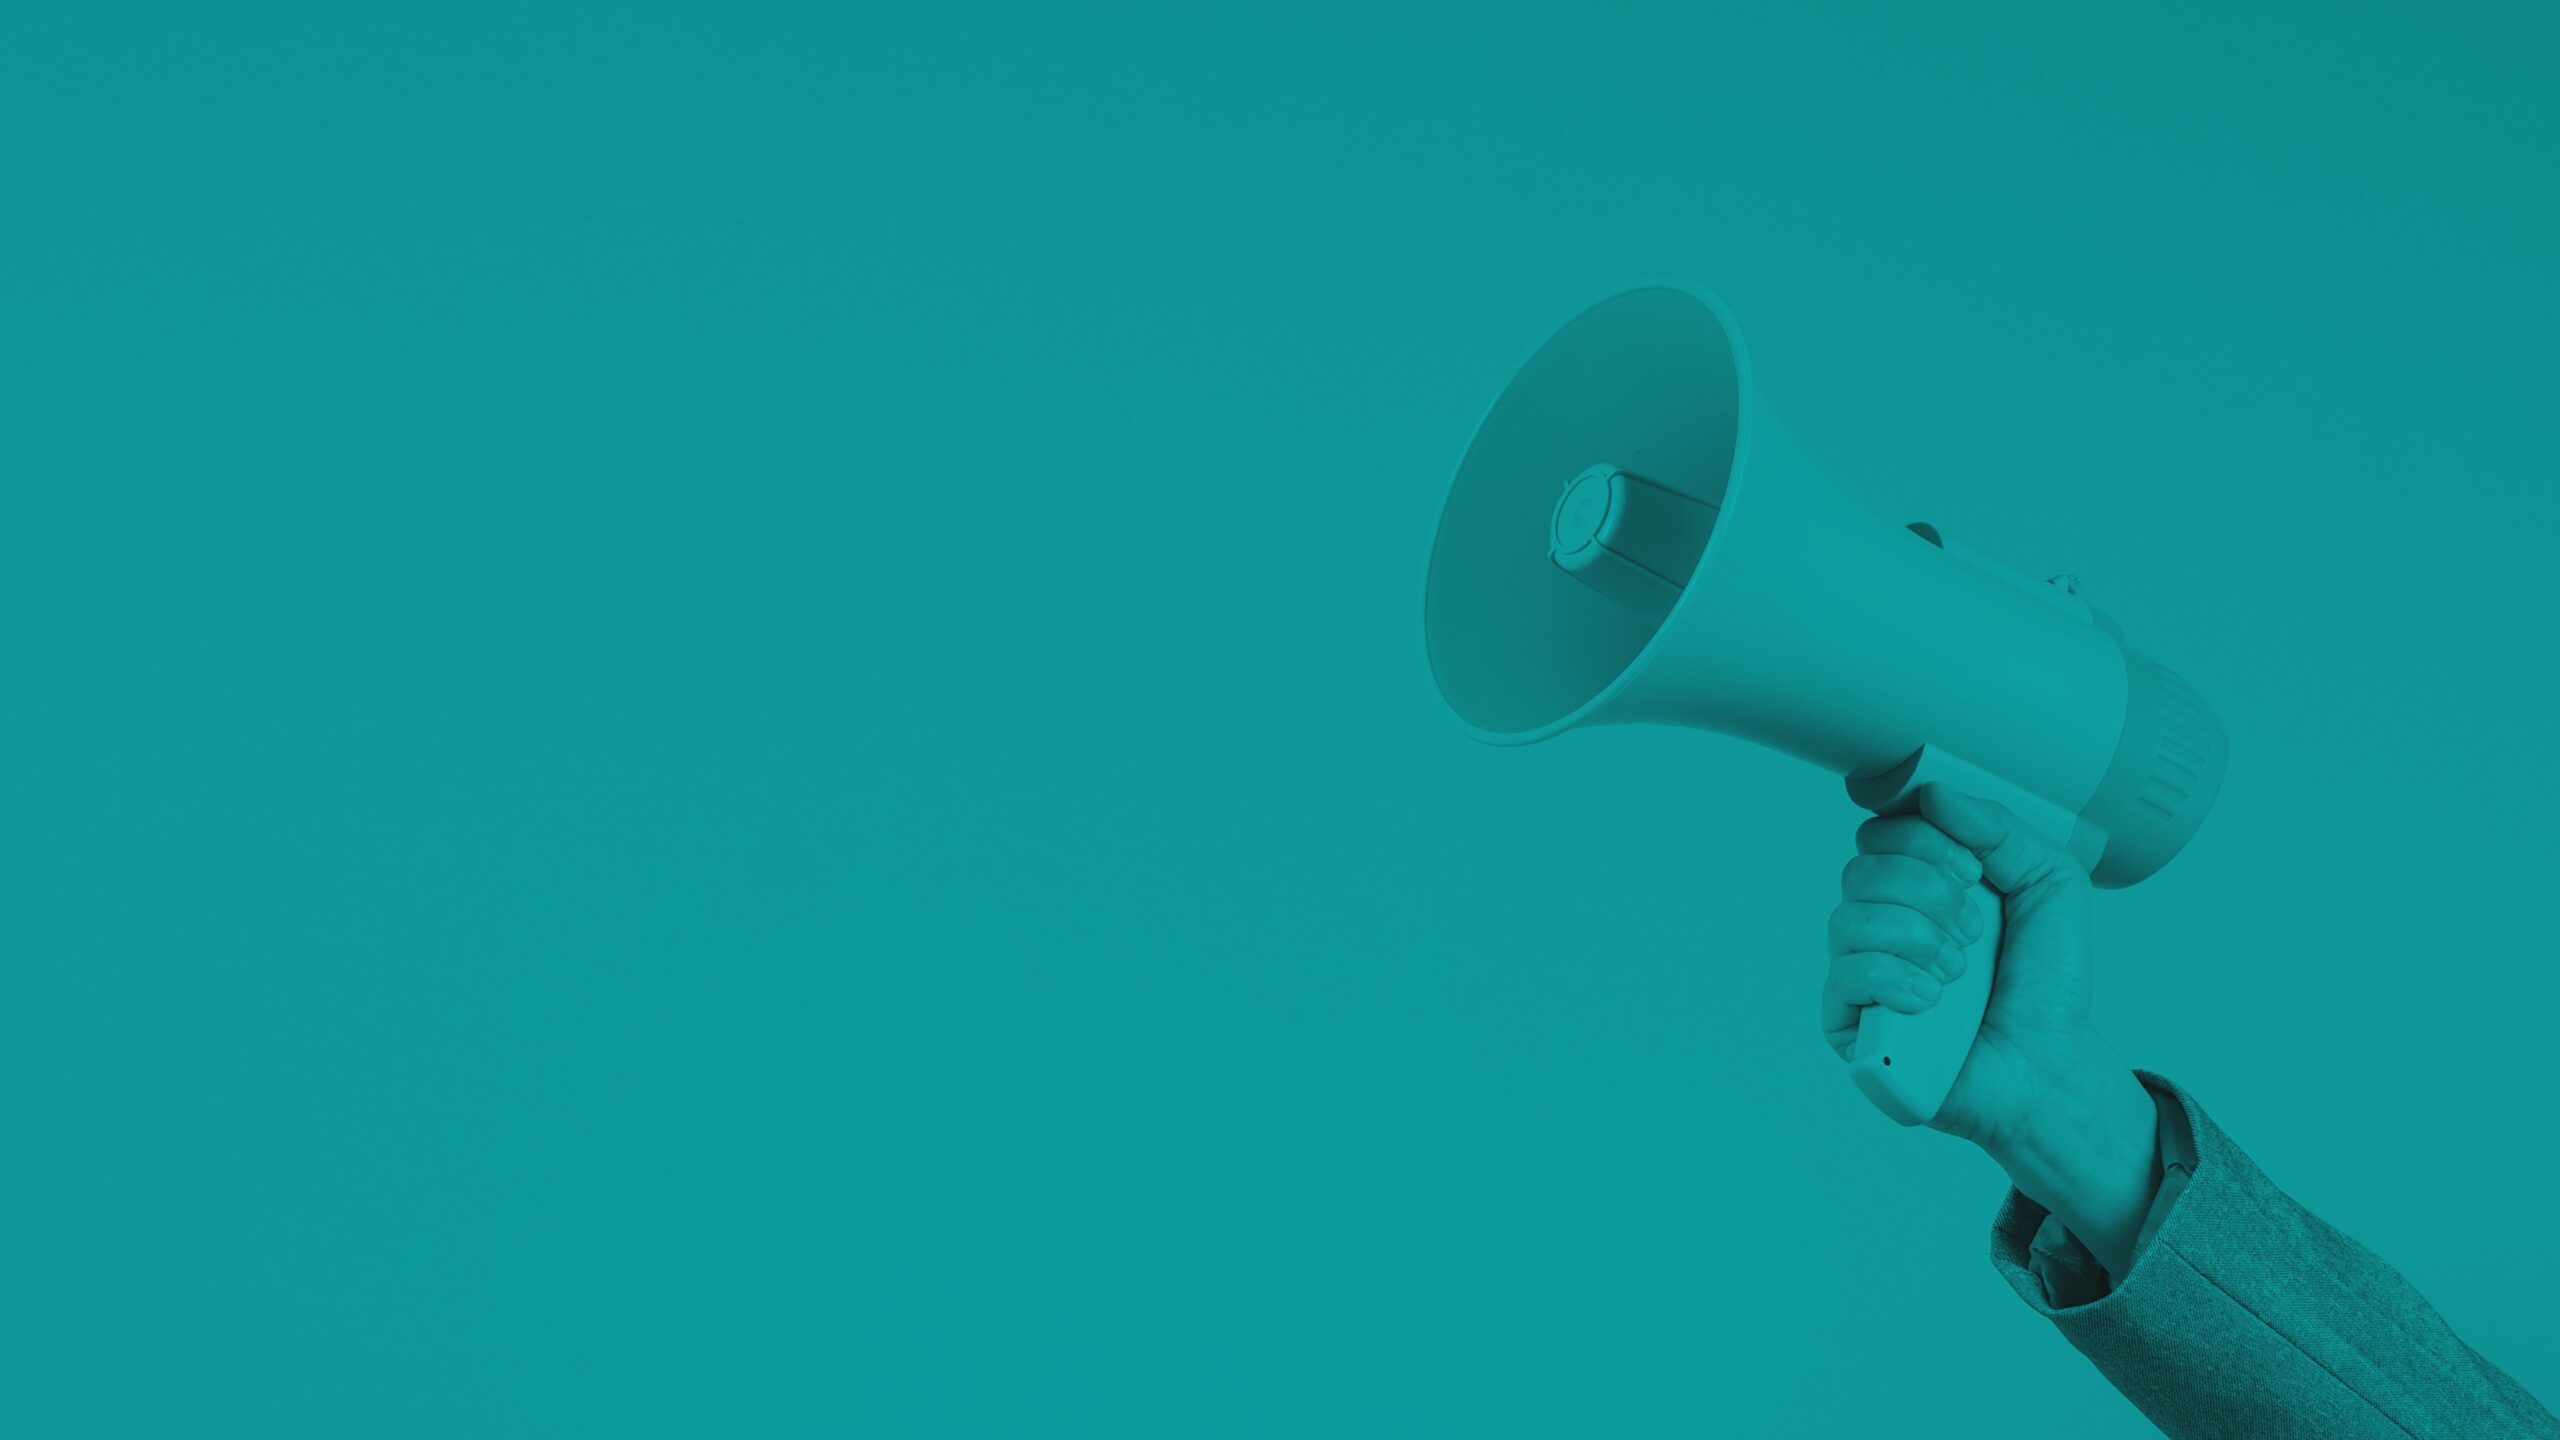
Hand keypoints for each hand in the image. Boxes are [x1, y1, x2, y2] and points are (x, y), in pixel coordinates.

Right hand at [1823, 782, 2160, 1276]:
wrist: (2053, 1065)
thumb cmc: (2048, 983)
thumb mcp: (2051, 882)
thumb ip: (2000, 827)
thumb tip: (1934, 794)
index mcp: (1921, 882)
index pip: (1884, 830)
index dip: (1925, 840)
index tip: (1974, 872)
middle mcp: (1884, 920)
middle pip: (1862, 867)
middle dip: (1929, 891)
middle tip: (1973, 929)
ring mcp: (1863, 971)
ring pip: (1848, 918)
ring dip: (1917, 937)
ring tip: (1957, 971)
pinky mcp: (1851, 1023)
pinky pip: (1843, 977)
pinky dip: (1895, 979)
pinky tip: (1931, 999)